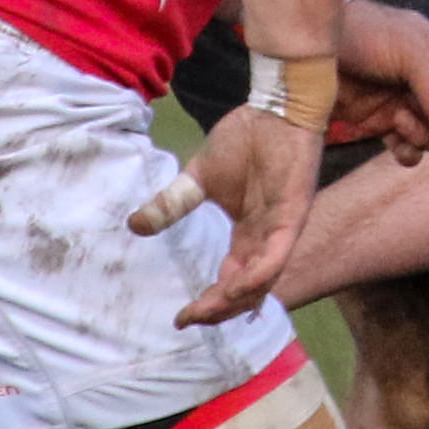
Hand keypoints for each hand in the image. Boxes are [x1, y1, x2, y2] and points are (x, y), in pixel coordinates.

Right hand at [139, 106, 323, 327]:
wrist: (274, 109)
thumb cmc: (245, 140)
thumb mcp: (200, 178)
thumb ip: (174, 203)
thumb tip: (135, 225)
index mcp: (249, 235)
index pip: (231, 280)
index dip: (209, 302)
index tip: (179, 317)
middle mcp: (267, 239)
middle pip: (248, 291)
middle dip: (218, 310)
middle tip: (189, 319)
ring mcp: (282, 229)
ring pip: (263, 281)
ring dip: (235, 299)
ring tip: (206, 311)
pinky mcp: (293, 215)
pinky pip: (277, 255)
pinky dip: (257, 275)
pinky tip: (235, 287)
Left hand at [330, 0, 428, 166]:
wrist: (315, 47)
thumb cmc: (366, 35)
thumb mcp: (409, 54)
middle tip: (411, 107)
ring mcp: (407, 104)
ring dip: (422, 137)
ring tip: (397, 120)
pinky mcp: (383, 122)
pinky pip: (409, 149)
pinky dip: (407, 152)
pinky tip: (395, 143)